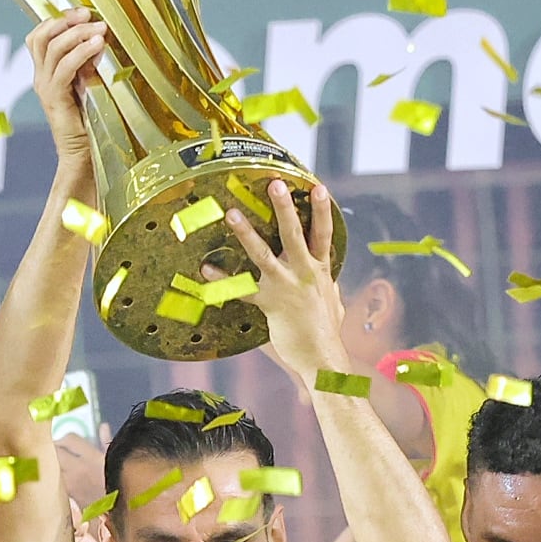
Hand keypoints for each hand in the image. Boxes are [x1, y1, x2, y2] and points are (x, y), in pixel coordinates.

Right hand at [27, 10, 105, 176]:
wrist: (85, 156)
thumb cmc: (94, 122)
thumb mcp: (91, 84)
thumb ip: (90, 63)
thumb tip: (102, 37)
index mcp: (47, 71)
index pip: (41, 34)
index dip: (59, 18)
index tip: (84, 11)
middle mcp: (41, 77)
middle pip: (41, 36)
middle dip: (65, 20)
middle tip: (90, 15)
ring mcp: (45, 87)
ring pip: (51, 48)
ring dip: (77, 33)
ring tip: (100, 29)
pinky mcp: (55, 99)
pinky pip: (63, 68)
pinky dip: (81, 52)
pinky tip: (98, 46)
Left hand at [228, 179, 345, 380]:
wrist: (322, 357)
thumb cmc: (327, 331)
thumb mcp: (333, 302)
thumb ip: (328, 286)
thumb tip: (330, 282)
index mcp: (321, 270)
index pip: (323, 234)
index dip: (322, 210)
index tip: (317, 186)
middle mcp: (305, 273)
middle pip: (295, 234)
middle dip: (285, 208)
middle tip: (275, 184)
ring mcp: (287, 287)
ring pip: (264, 255)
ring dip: (246, 233)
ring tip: (231, 213)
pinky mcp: (271, 304)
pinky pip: (243, 290)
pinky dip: (223, 280)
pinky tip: (206, 269)